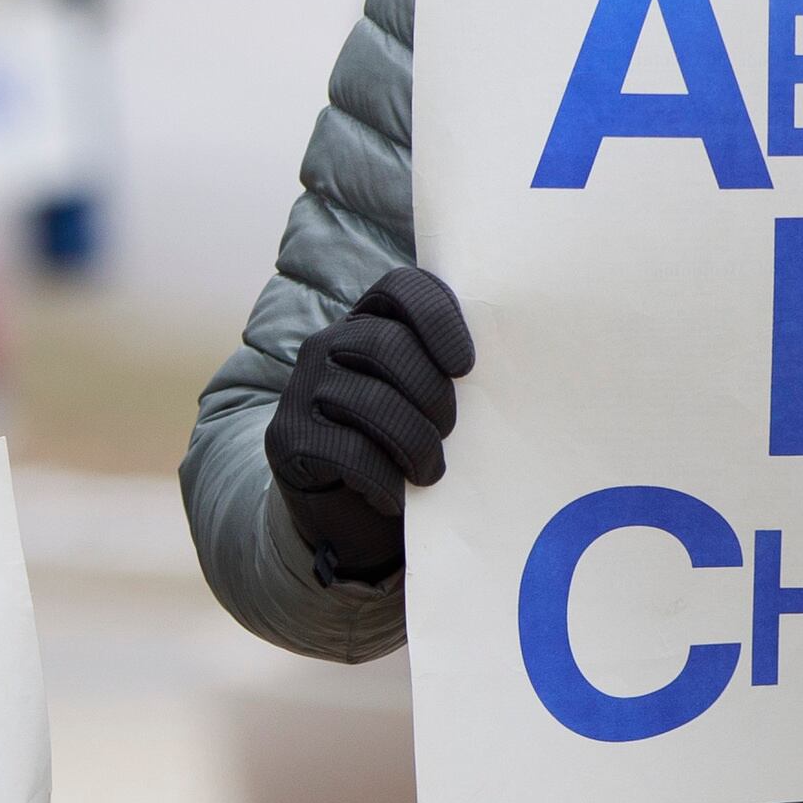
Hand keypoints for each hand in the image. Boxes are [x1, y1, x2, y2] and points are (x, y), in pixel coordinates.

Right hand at [263, 267, 473, 585]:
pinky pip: (348, 451)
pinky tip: (395, 497)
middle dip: (431, 394)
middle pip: (387, 345)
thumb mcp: (426, 402)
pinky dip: (383, 481)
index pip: (401, 287)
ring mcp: (302, 389)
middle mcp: (328, 345)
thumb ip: (448, 373)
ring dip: (414, 443)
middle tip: (449, 433)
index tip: (466, 367)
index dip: (438, 319)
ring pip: (370, 401)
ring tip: (430, 472)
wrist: (345, 515)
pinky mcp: (288, 437)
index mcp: (368, 322)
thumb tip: (514, 365)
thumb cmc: (400, 449)